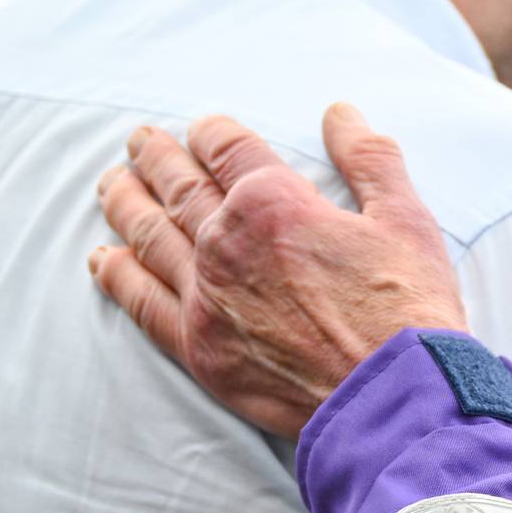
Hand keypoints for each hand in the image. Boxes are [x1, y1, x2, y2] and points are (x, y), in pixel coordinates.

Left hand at [90, 103, 466, 437]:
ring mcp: (204, 297)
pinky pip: (144, 303)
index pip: (228, 150)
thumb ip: (368, 158)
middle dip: (157, 158)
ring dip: (127, 204)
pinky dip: (119, 276)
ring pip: (150, 237)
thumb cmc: (407, 307)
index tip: (203, 129)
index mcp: (272, 202)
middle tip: (139, 140)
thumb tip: (339, 114)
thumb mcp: (404, 218)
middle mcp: (224, 243)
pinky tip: (104, 259)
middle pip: (179, 187)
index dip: (212, 133)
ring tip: (112, 183)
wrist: (391, 399)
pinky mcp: (199, 348)